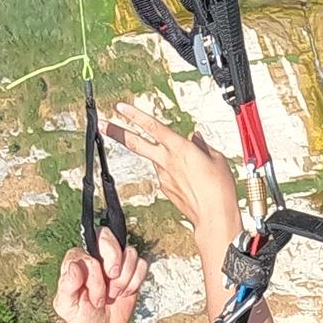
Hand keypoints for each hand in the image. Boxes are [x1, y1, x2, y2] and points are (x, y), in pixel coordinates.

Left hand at [49, 228, 145, 322]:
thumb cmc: (80, 317)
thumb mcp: (67, 305)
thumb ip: (67, 285)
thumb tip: (74, 266)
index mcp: (77, 260)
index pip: (89, 250)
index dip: (95, 273)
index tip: (93, 294)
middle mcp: (96, 256)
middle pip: (107, 235)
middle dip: (114, 261)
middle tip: (111, 281)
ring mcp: (116, 262)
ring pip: (129, 252)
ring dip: (125, 278)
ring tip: (114, 294)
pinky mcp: (132, 271)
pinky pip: (142, 264)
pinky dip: (136, 281)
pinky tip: (125, 293)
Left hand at [104, 103, 243, 259]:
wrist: (214, 216)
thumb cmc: (219, 188)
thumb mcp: (217, 158)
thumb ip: (203, 145)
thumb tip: (196, 139)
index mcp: (179, 148)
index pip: (152, 126)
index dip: (134, 114)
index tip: (120, 107)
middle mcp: (167, 160)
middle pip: (135, 143)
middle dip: (117, 131)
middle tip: (103, 124)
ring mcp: (163, 175)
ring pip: (155, 158)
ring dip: (162, 156)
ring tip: (188, 166)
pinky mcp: (165, 188)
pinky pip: (165, 173)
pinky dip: (173, 171)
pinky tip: (189, 179)